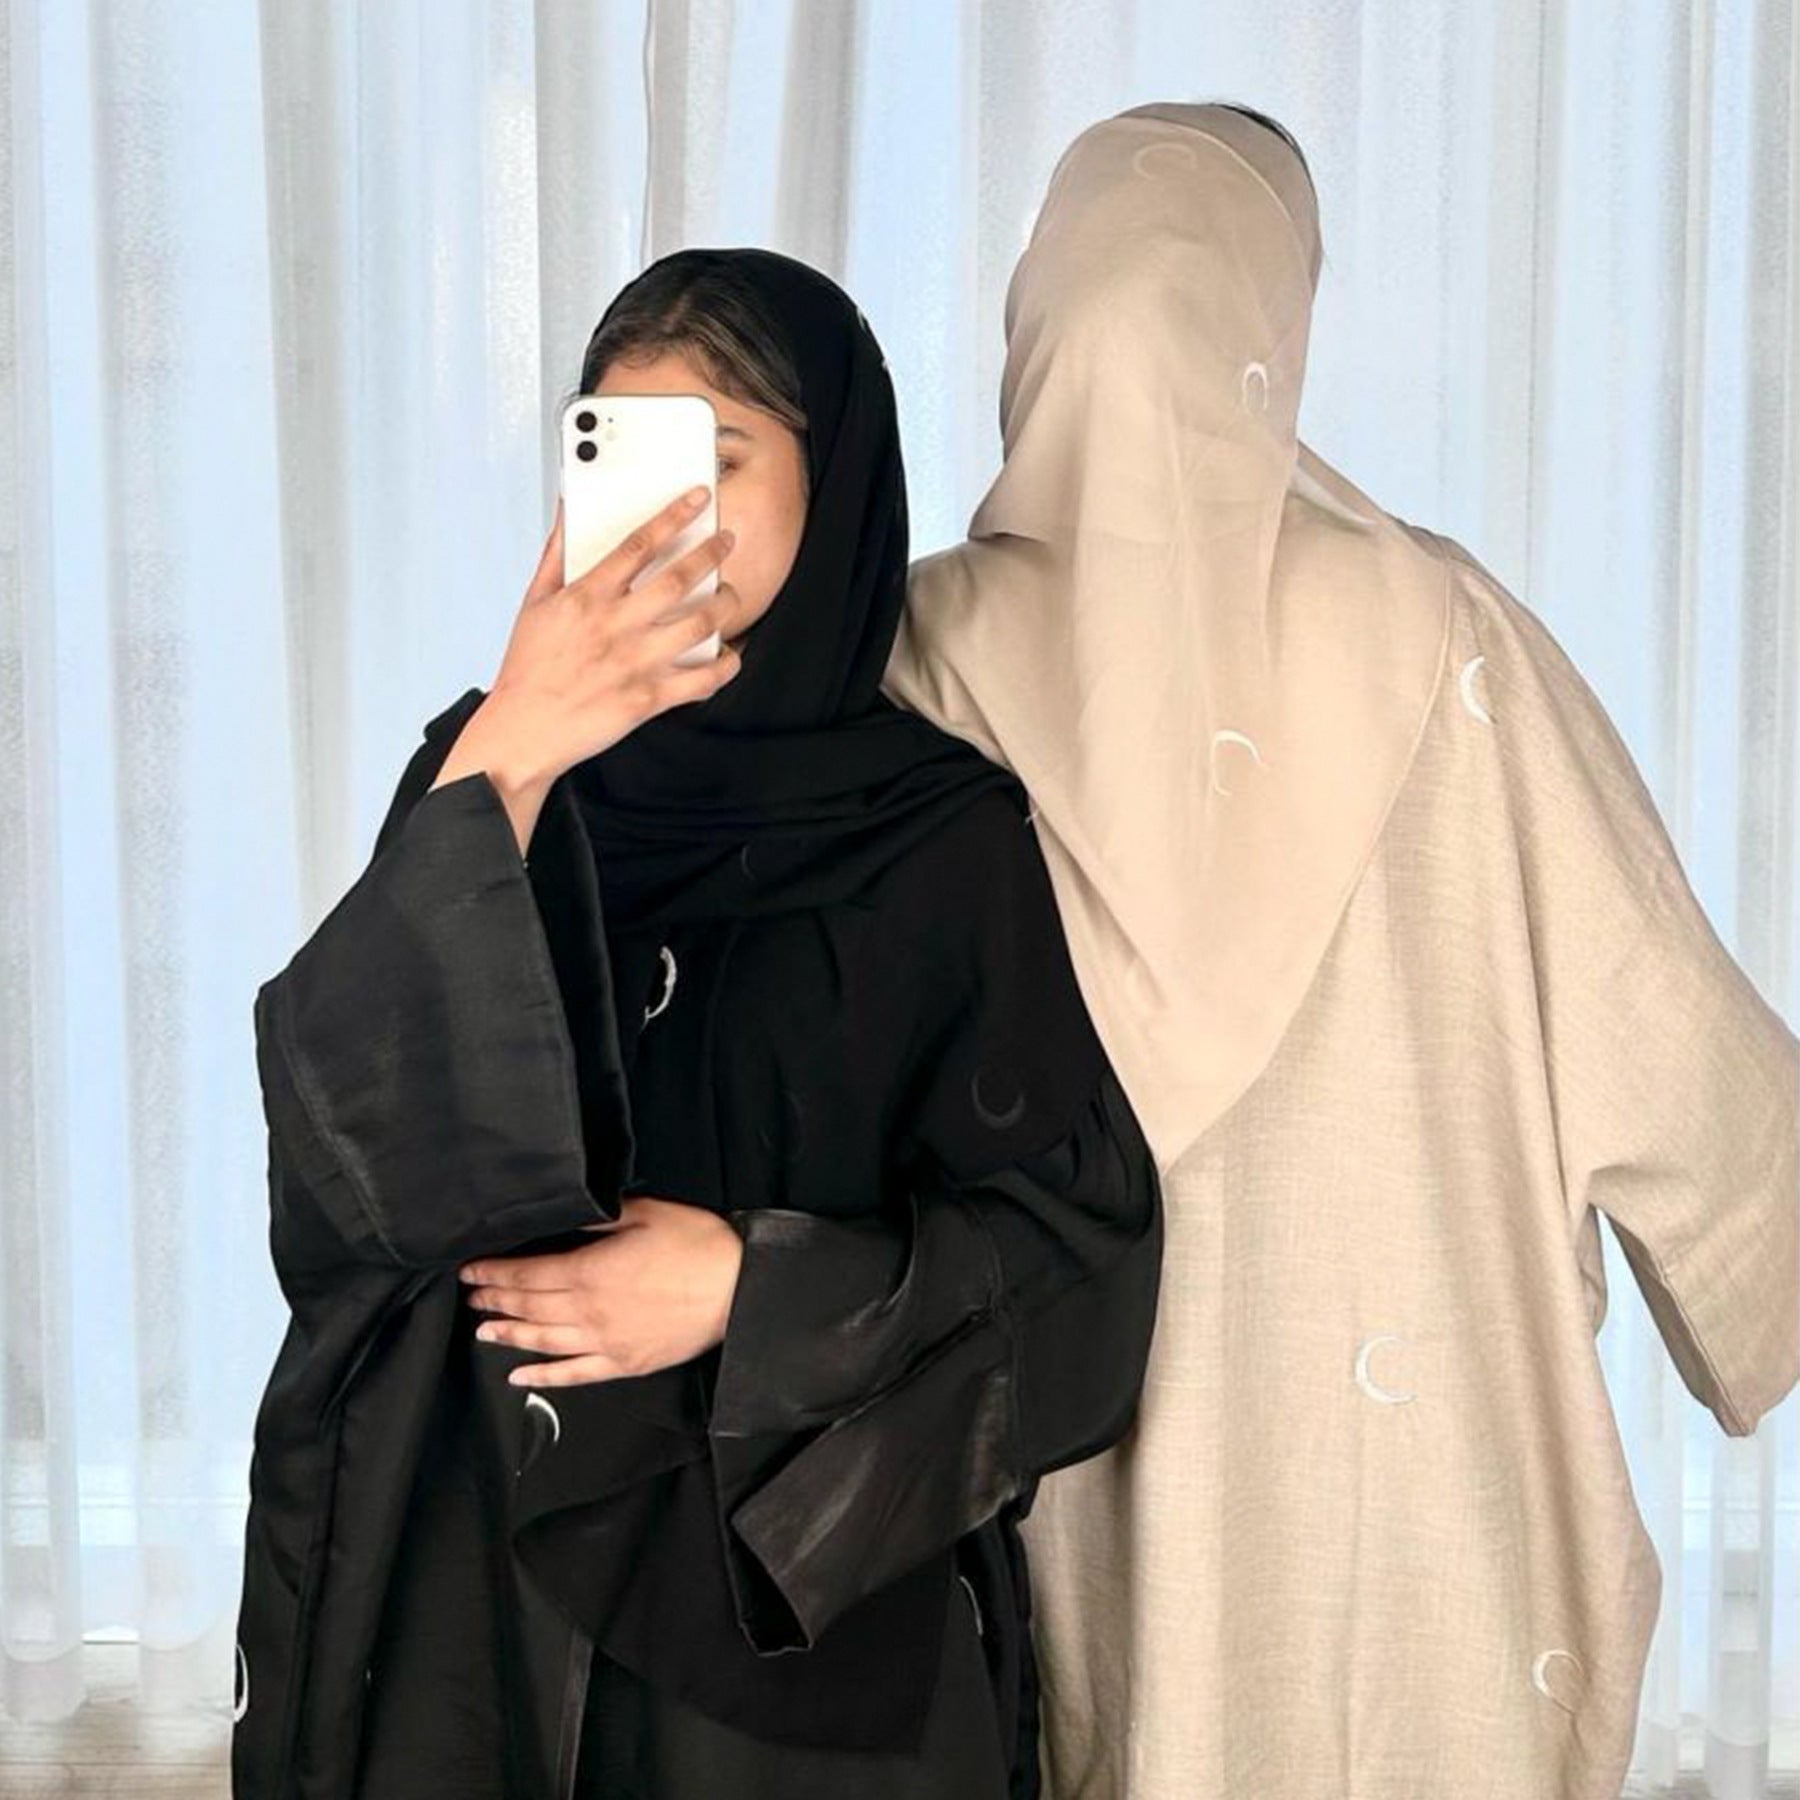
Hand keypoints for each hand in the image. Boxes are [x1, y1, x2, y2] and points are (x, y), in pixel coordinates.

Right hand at [432, 489, 748, 805]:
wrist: (523, 731)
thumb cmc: (528, 669)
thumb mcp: (534, 602)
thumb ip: (556, 554)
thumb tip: (568, 510)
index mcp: (586, 597)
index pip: (639, 544)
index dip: (674, 516)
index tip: (697, 500)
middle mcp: (614, 626)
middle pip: (678, 578)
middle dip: (711, 553)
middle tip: (727, 541)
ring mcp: (634, 662)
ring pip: (698, 624)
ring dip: (724, 604)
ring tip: (731, 595)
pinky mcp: (648, 699)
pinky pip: (701, 680)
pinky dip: (724, 666)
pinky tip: (729, 654)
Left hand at [457, 1196, 744, 1386]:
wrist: (738, 1288)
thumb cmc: (697, 1245)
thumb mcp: (644, 1213)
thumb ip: (598, 1218)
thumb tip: (566, 1217)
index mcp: (590, 1270)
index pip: (527, 1273)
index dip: (494, 1273)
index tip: (470, 1270)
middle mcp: (589, 1311)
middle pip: (528, 1308)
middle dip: (494, 1301)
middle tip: (470, 1298)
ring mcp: (605, 1342)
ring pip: (543, 1342)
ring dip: (508, 1335)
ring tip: (483, 1330)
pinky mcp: (625, 1364)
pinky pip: (574, 1375)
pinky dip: (543, 1377)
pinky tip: (521, 1376)